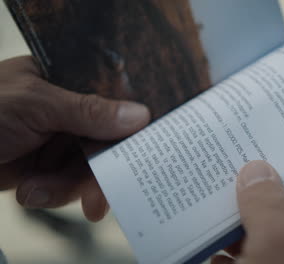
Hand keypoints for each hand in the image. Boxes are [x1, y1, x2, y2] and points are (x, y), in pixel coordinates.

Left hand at [0, 56, 149, 220]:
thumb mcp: (36, 105)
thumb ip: (89, 111)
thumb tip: (139, 115)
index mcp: (68, 82)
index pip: (115, 102)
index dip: (131, 127)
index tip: (142, 152)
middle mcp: (69, 112)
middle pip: (108, 142)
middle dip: (98, 172)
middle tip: (97, 198)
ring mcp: (60, 141)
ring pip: (91, 169)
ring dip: (67, 187)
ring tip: (37, 189)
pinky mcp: (50, 168)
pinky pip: (71, 186)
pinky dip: (52, 194)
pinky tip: (30, 191)